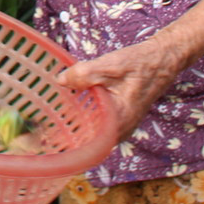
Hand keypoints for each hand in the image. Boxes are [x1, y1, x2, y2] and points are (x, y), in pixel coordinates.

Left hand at [59, 36, 189, 141]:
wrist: (162, 60)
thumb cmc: (140, 63)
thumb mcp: (110, 65)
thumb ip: (84, 74)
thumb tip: (60, 81)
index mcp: (118, 121)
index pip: (87, 142)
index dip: (67, 140)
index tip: (48, 134)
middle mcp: (120, 130)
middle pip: (87, 139)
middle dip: (66, 132)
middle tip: (42, 126)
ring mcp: (120, 127)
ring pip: (92, 132)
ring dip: (74, 124)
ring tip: (51, 116)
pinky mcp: (118, 120)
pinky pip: (97, 124)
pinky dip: (84, 117)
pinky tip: (70, 106)